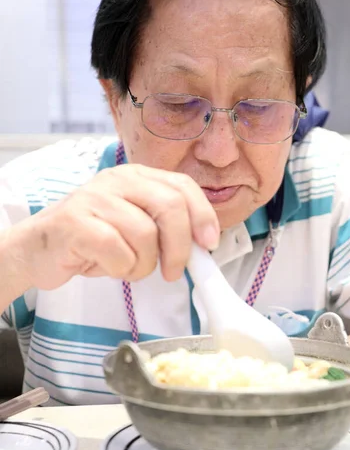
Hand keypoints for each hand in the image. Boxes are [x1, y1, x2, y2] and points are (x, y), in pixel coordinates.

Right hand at [5, 164, 219, 290]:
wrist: (39, 248)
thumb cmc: (94, 240)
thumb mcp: (134, 226)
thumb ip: (165, 226)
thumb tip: (204, 244)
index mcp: (137, 177)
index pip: (183, 186)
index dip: (203, 215)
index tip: (209, 244)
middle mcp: (118, 181)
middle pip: (170, 206)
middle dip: (180, 247)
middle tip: (172, 272)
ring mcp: (96, 199)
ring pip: (145, 236)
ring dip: (143, 265)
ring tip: (127, 268)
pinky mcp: (76, 222)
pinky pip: (118, 252)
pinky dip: (120, 269)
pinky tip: (107, 266)